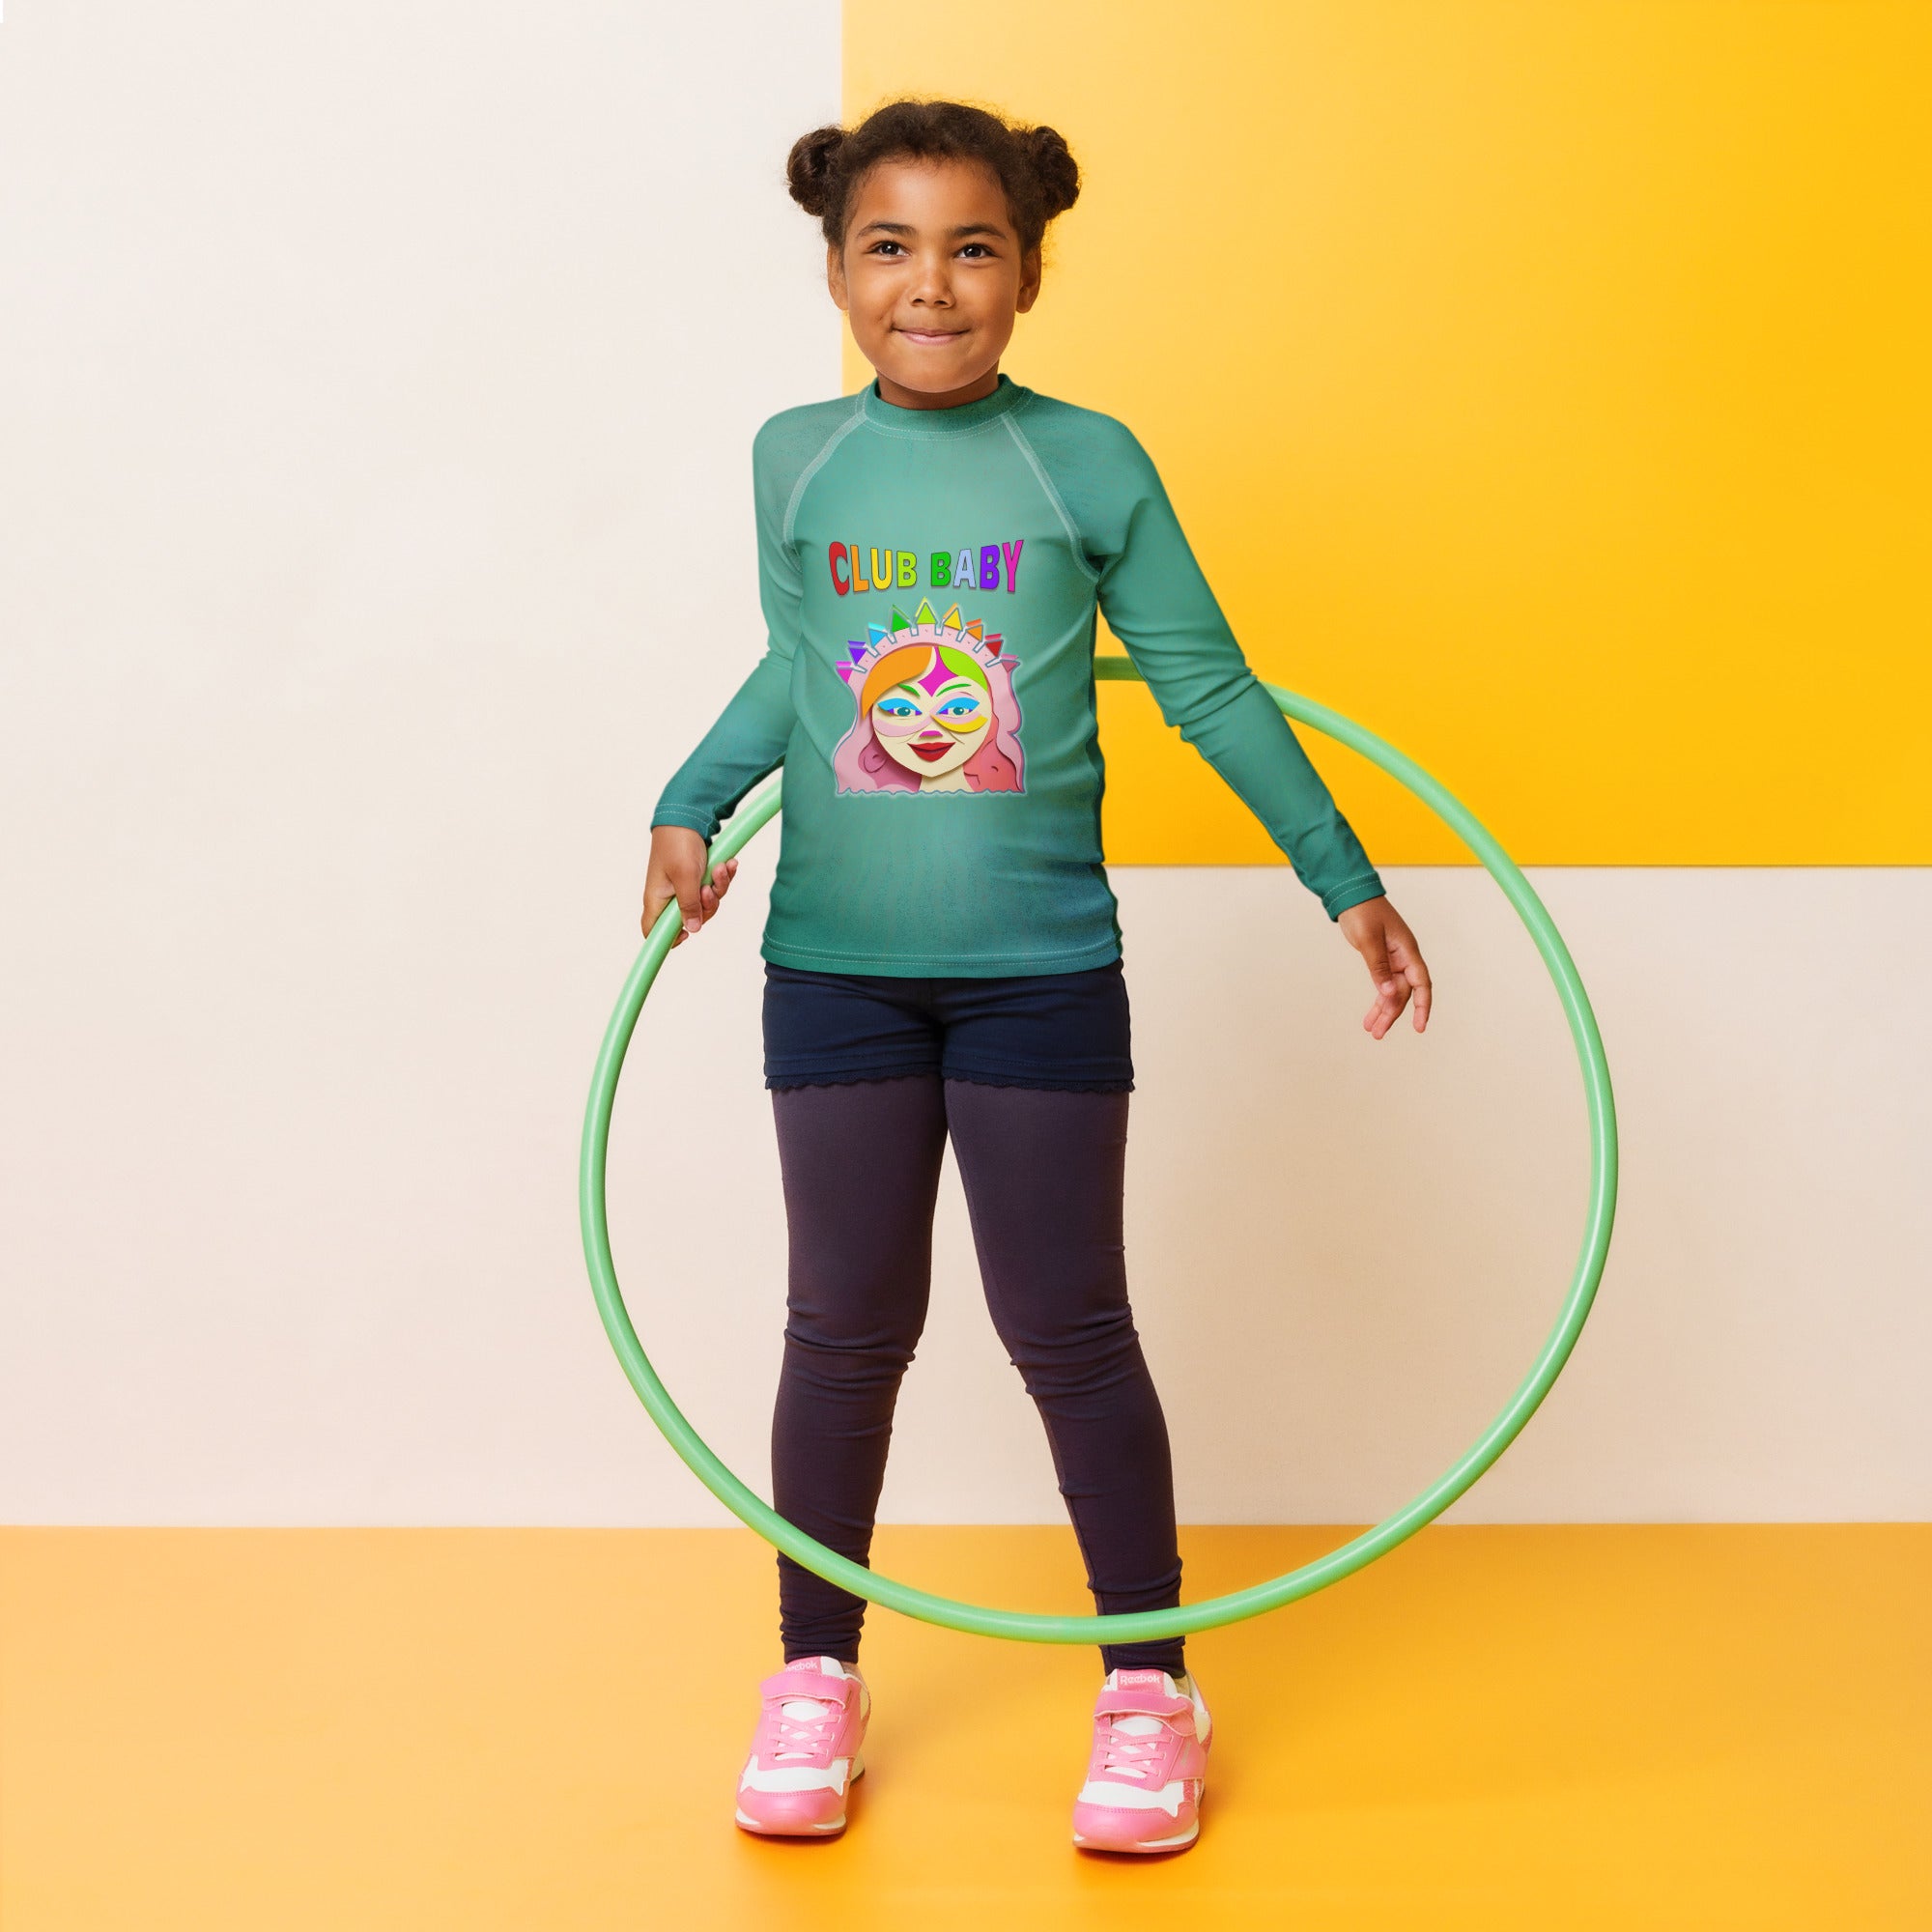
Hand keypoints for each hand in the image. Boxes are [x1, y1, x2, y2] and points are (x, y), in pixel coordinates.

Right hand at [642, 825, 737, 946]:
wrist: (688, 815)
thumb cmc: (678, 843)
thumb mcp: (685, 877)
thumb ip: (689, 905)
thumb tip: (692, 929)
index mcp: (657, 899)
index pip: (653, 930)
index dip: (668, 939)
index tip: (687, 935)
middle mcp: (669, 895)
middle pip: (691, 918)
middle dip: (707, 904)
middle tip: (708, 888)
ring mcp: (684, 885)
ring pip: (707, 901)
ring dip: (718, 886)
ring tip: (720, 868)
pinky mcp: (697, 875)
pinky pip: (714, 885)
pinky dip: (722, 876)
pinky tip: (727, 864)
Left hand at [1336, 896, 1431, 1039]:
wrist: (1351, 895)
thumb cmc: (1362, 913)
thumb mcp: (1368, 940)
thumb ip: (1378, 967)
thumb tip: (1388, 993)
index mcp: (1407, 950)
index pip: (1421, 983)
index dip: (1422, 1006)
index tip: (1419, 1027)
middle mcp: (1403, 957)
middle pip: (1403, 992)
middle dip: (1392, 1014)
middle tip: (1377, 1034)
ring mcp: (1393, 959)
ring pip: (1392, 991)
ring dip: (1383, 1011)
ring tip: (1372, 1031)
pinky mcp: (1382, 959)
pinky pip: (1383, 984)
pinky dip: (1377, 999)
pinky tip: (1370, 1015)